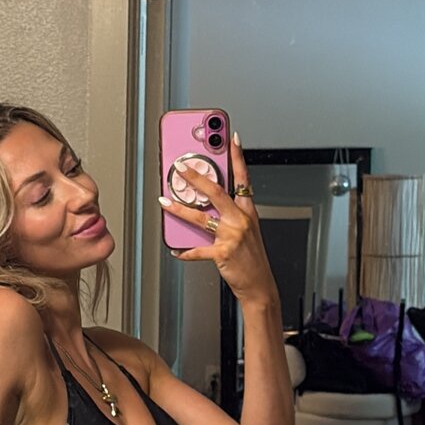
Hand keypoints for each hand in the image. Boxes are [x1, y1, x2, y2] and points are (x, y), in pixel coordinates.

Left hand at [159, 133, 278, 306]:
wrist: (259, 285)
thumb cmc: (252, 259)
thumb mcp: (247, 231)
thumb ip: (229, 215)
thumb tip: (204, 206)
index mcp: (248, 212)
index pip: (244, 178)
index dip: (238, 157)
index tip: (232, 139)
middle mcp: (241, 220)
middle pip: (216, 192)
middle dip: (196, 177)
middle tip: (180, 167)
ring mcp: (232, 236)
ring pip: (201, 217)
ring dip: (179, 209)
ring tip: (164, 201)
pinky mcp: (223, 252)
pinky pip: (198, 249)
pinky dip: (185, 250)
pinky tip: (175, 249)